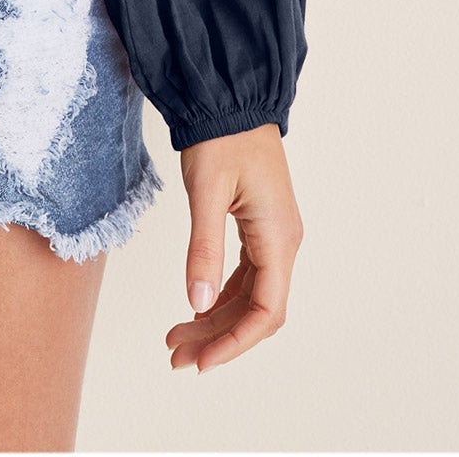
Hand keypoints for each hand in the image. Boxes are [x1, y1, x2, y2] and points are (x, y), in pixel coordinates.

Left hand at [165, 123, 302, 370]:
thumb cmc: (222, 136)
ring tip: (176, 338)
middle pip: (256, 309)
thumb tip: (195, 303)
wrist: (230, 95)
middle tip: (176, 356)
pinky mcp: (258, 224)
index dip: (234, 342)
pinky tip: (194, 306)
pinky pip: (245, 274)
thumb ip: (204, 249)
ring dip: (215, 319)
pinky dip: (219, 294)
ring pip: (248, 294)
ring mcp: (272, 233)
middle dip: (217, 336)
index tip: (201, 361)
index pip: (266, 312)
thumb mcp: (207, 192)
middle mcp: (282, 241)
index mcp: (278, 238)